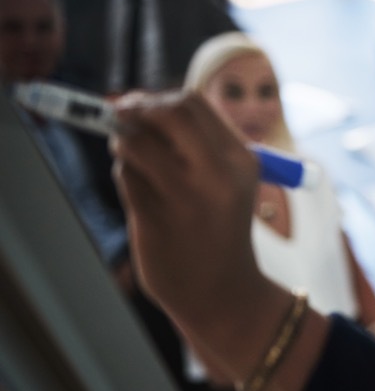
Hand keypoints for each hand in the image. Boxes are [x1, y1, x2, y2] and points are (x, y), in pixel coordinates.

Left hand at [110, 91, 291, 383]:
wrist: (223, 292)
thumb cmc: (218, 229)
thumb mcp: (226, 181)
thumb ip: (193, 144)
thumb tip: (131, 103)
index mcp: (240, 160)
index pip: (191, 103)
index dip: (155, 98)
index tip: (137, 105)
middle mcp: (217, 173)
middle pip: (166, 112)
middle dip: (134, 108)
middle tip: (118, 116)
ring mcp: (186, 195)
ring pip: (136, 142)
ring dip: (124, 144)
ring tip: (132, 161)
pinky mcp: (156, 216)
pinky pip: (126, 176)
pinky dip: (125, 175)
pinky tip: (140, 193)